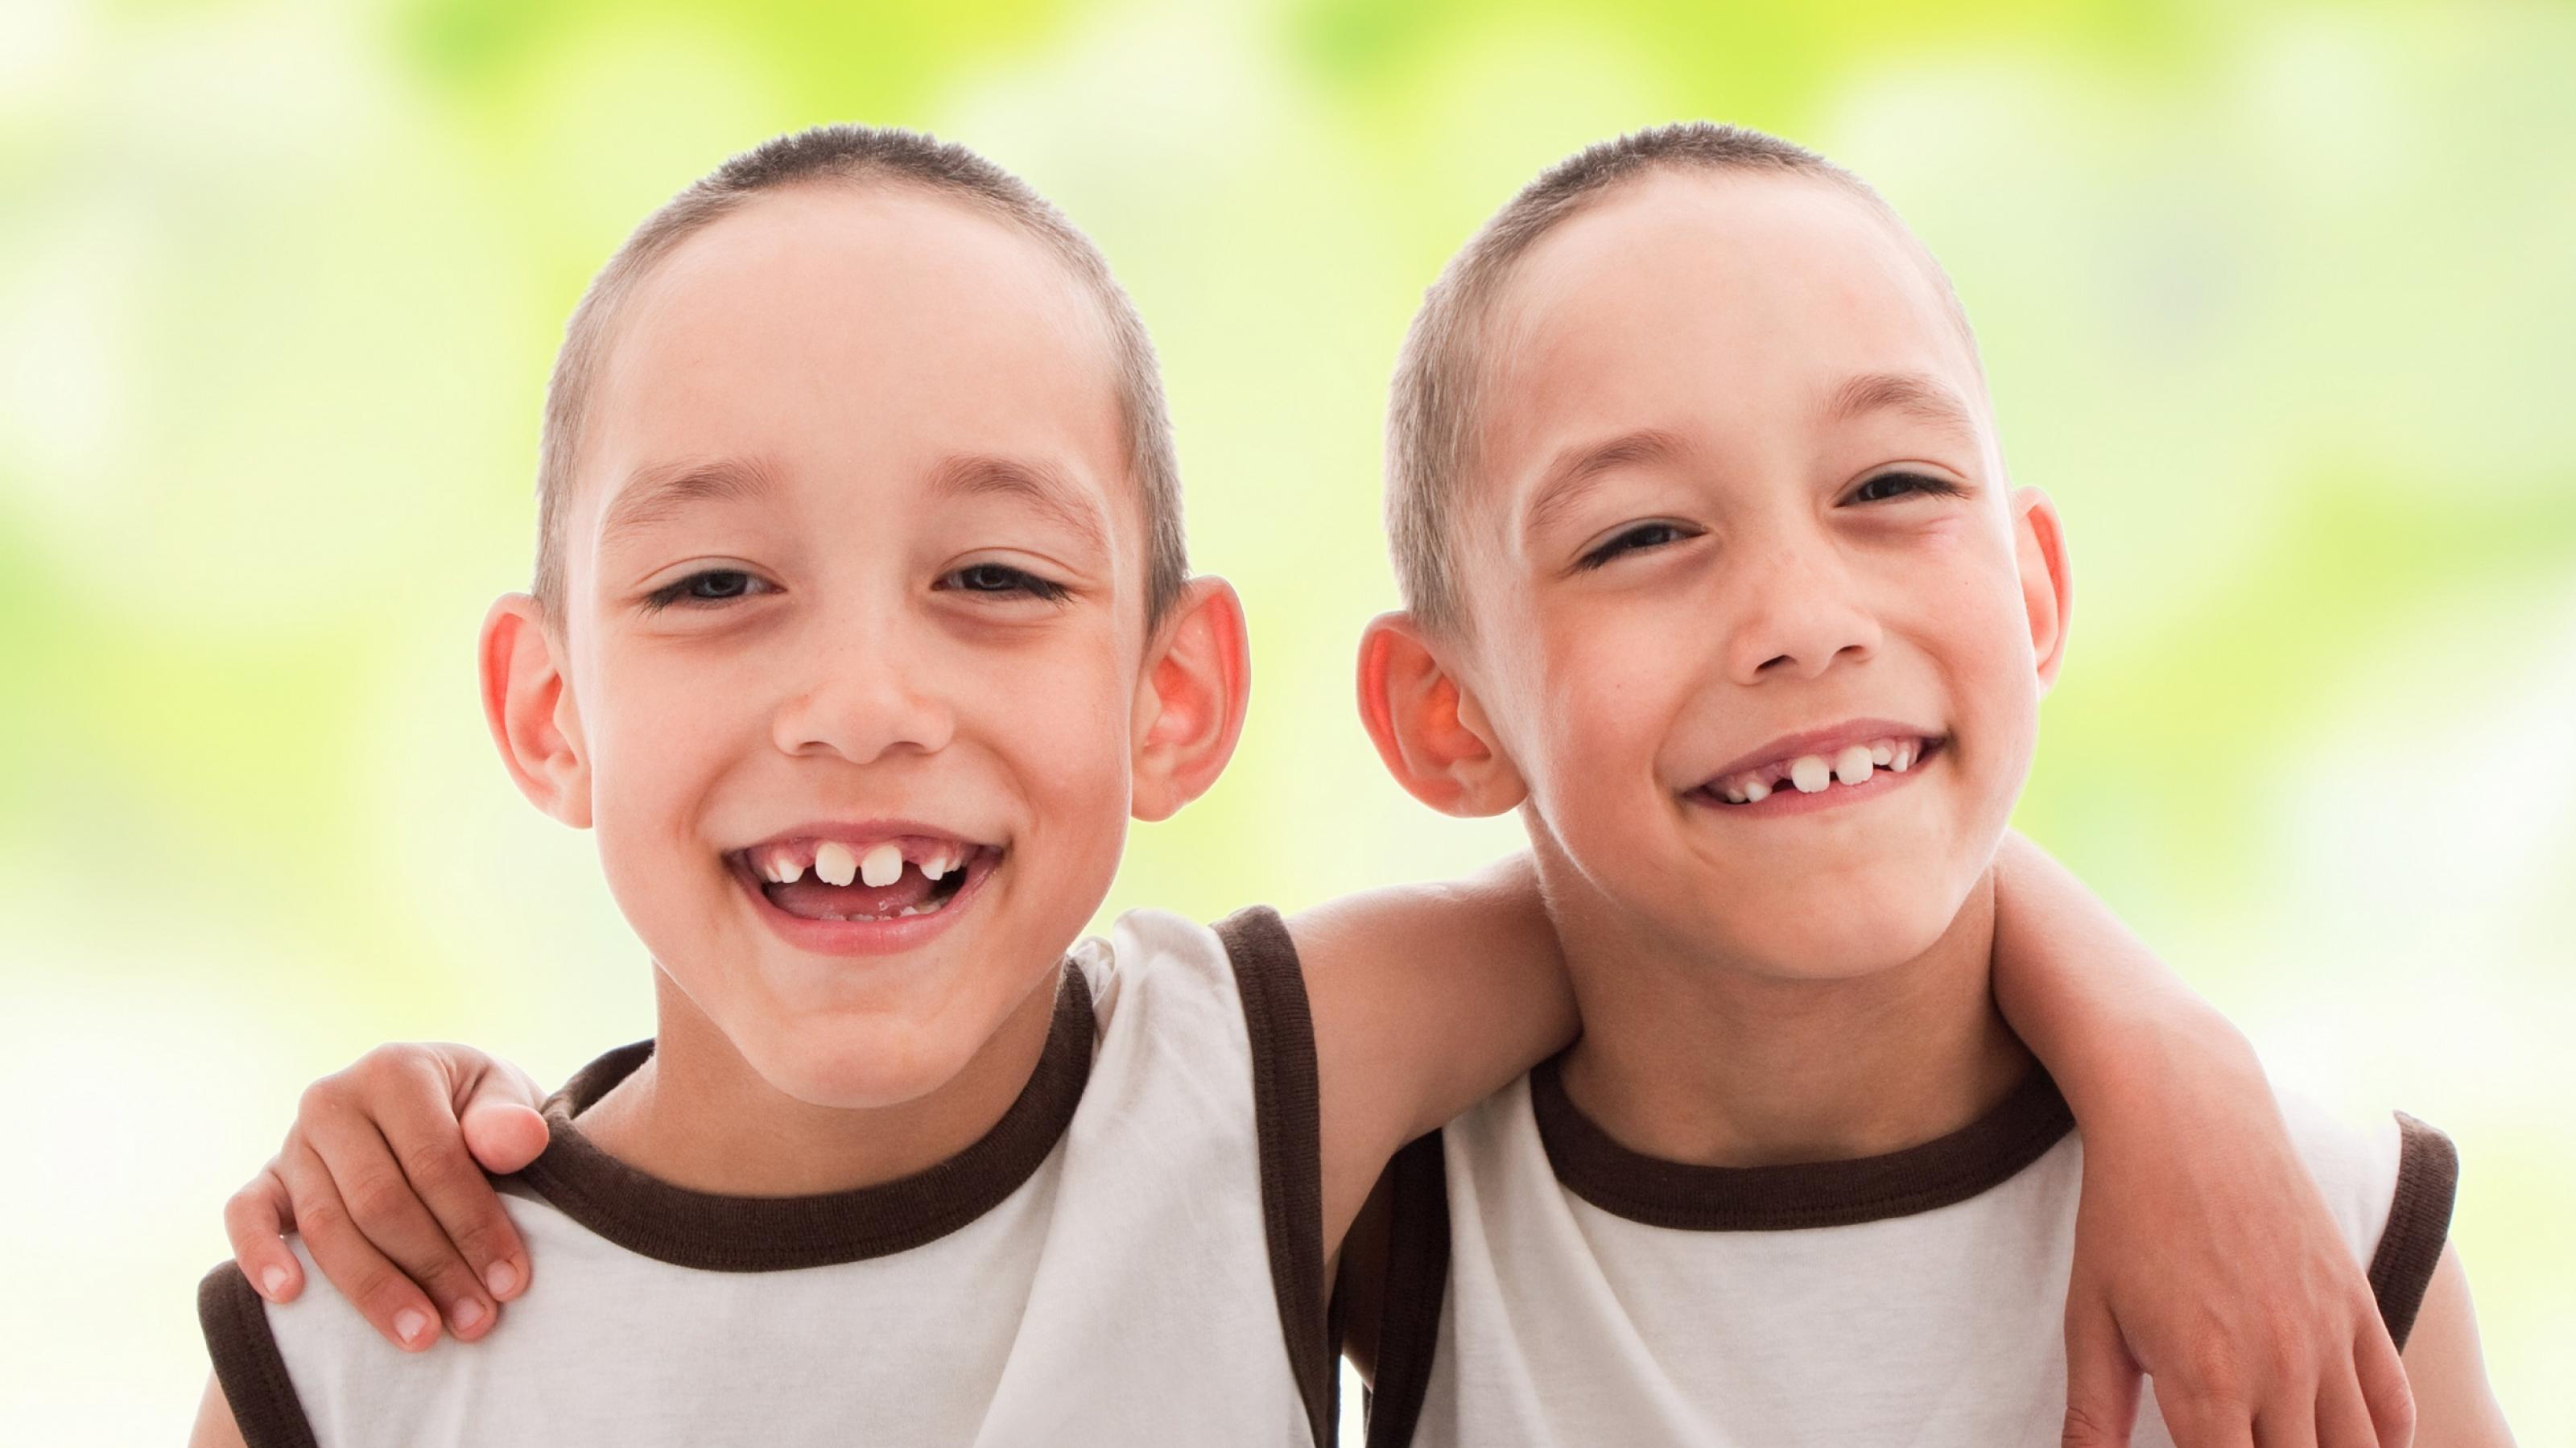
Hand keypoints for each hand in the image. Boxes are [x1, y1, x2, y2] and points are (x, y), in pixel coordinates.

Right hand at [223, 1043, 548, 1350]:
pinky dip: (260, 1255)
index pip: (435, 1160)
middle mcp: (333, 1100)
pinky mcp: (265, 1179)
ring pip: (327, 1226)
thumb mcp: (503, 1101)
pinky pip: (245, 1215)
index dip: (475, 1225)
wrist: (439, 1107)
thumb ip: (509, 1121)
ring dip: (374, 1289)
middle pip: (380, 1202)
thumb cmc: (477, 1112)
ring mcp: (293, 1141)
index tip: (510, 1281)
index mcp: (395, 1071)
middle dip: (433, 1268)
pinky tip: (290, 1297)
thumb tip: (521, 1139)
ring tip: (422, 1335)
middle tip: (475, 1321)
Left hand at [2060, 1027, 2412, 1447]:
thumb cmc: (2124, 1216)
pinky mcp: (2356, 1302)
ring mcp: (2327, 1335)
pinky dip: (2384, 1440)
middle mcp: (2278, 1368)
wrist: (2187, 1116)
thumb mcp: (2088, 1318)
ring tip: (2283, 1444)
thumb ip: (2092, 1414)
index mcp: (2204, 1381)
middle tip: (2236, 1445)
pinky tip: (2352, 1446)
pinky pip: (2394, 1402)